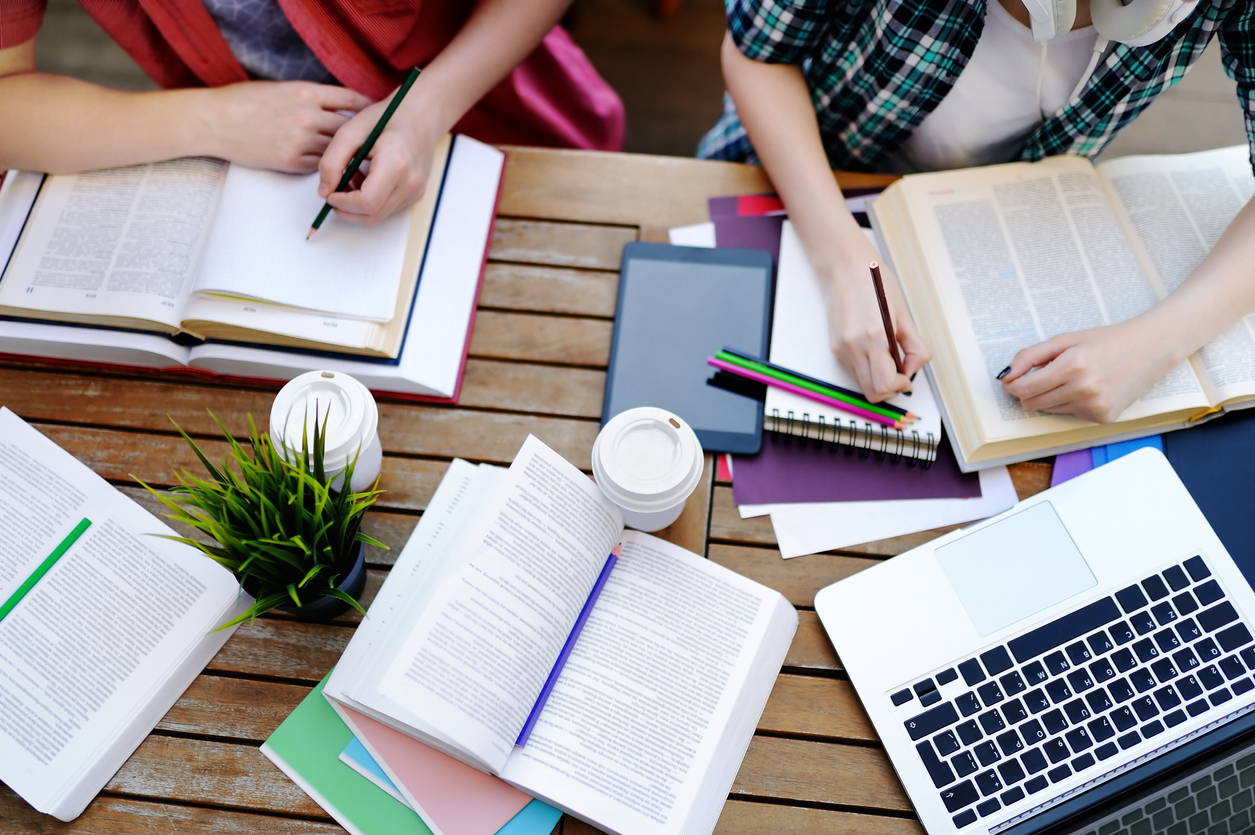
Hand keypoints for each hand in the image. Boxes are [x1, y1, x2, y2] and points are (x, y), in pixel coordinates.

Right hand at [203, 81, 371, 172]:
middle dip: (363, 134)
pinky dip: (329, 165)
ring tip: (361, 158)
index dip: (367, 107)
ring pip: (338, 149)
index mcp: (305, 92)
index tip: (375, 112)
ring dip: (349, 154)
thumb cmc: (245, 102)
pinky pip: (321, 165)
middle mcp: (306, 115)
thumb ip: (311, 97)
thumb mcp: (282, 88)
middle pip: (349, 127)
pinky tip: (335, 167)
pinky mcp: (291, 161)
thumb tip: (340, 107)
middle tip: (376, 140)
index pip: (350, 98)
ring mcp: (300, 140)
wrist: (214, 121)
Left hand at [317, 94, 440, 225]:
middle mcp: (410, 183)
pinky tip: (366, 180)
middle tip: (334, 192)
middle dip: (348, 210)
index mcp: (395, 164)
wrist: (422, 115)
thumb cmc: (388, 117)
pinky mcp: (416, 195)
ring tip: (352, 179)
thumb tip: (324, 191)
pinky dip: (371, 201)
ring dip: (358, 205)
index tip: (329, 193)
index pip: (366, 202)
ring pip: (380, 215)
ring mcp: (416, 191)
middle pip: (373, 216)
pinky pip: (389, 209)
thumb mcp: (351, 131)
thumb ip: (332, 160)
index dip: (343, 204)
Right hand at [821, 241, 931, 402]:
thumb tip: (913, 369)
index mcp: (875, 338)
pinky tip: (874, 347)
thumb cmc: (875, 283)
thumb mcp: (903, 314)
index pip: (885, 385)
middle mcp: (854, 347)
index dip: (900, 386)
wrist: (844, 267)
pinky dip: (868, 367)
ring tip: (888, 355)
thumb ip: (914, 346)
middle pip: (872, 393)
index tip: (907, 375)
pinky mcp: (835, 347)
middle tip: (900, 371)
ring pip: (863, 384)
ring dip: (879, 378)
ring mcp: (842, 349)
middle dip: (890, 388)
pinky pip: (855, 370)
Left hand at [1000, 319, 1177, 423]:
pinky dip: (1071, 403)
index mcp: (1072, 366)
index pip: (1024, 389)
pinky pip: (1071, 414)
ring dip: (1051, 396)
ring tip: (1072, 378)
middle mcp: (1084, 390)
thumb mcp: (1065, 340)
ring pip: (1049, 410)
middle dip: (1030, 390)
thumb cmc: (1105, 341)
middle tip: (1043, 375)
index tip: (1014, 378)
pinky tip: (1089, 388)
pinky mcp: (1103, 418)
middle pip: (1033, 403)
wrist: (1149, 349)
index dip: (1013, 385)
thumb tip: (1006, 375)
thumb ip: (1030, 356)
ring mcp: (1095, 406)